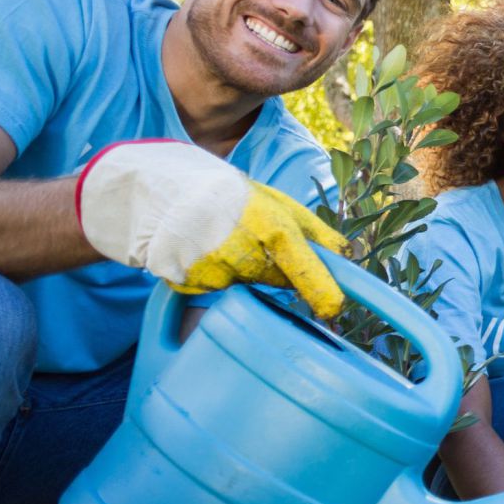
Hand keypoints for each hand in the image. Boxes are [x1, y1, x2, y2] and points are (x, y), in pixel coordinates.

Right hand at [77, 140, 347, 317]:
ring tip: (225, 240)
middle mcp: (240, 248)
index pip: (303, 265)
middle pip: (275, 280)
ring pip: (245, 285)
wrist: (158, 192)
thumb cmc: (228, 195)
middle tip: (256, 242)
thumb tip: (346, 255)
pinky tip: (205, 251)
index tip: (334, 310)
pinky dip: (217, 276)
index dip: (322, 291)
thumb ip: (313, 230)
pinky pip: (216, 290)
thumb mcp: (275, 201)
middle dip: (275, 269)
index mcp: (268, 224)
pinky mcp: (188, 282)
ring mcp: (211, 268)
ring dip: (244, 271)